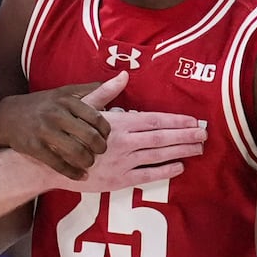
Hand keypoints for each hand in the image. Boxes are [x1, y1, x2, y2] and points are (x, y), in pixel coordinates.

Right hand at [0, 76, 115, 180]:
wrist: (7, 116)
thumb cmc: (43, 105)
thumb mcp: (65, 93)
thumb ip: (93, 90)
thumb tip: (122, 79)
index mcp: (67, 101)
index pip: (96, 117)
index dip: (106, 131)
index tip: (107, 137)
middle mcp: (57, 115)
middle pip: (88, 136)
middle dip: (100, 148)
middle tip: (101, 152)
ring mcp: (44, 132)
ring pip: (75, 152)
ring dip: (88, 162)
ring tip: (90, 163)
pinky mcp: (34, 147)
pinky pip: (58, 164)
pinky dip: (73, 173)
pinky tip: (80, 175)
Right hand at [59, 74, 205, 192]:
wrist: (51, 164)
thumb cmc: (68, 132)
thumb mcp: (84, 108)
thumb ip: (106, 93)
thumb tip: (122, 76)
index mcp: (118, 122)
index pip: (154, 120)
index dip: (176, 121)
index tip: (194, 120)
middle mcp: (124, 142)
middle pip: (162, 138)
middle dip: (186, 136)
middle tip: (205, 134)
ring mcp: (122, 162)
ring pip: (159, 155)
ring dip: (181, 151)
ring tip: (198, 148)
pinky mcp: (119, 180)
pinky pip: (147, 175)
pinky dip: (165, 171)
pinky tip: (180, 167)